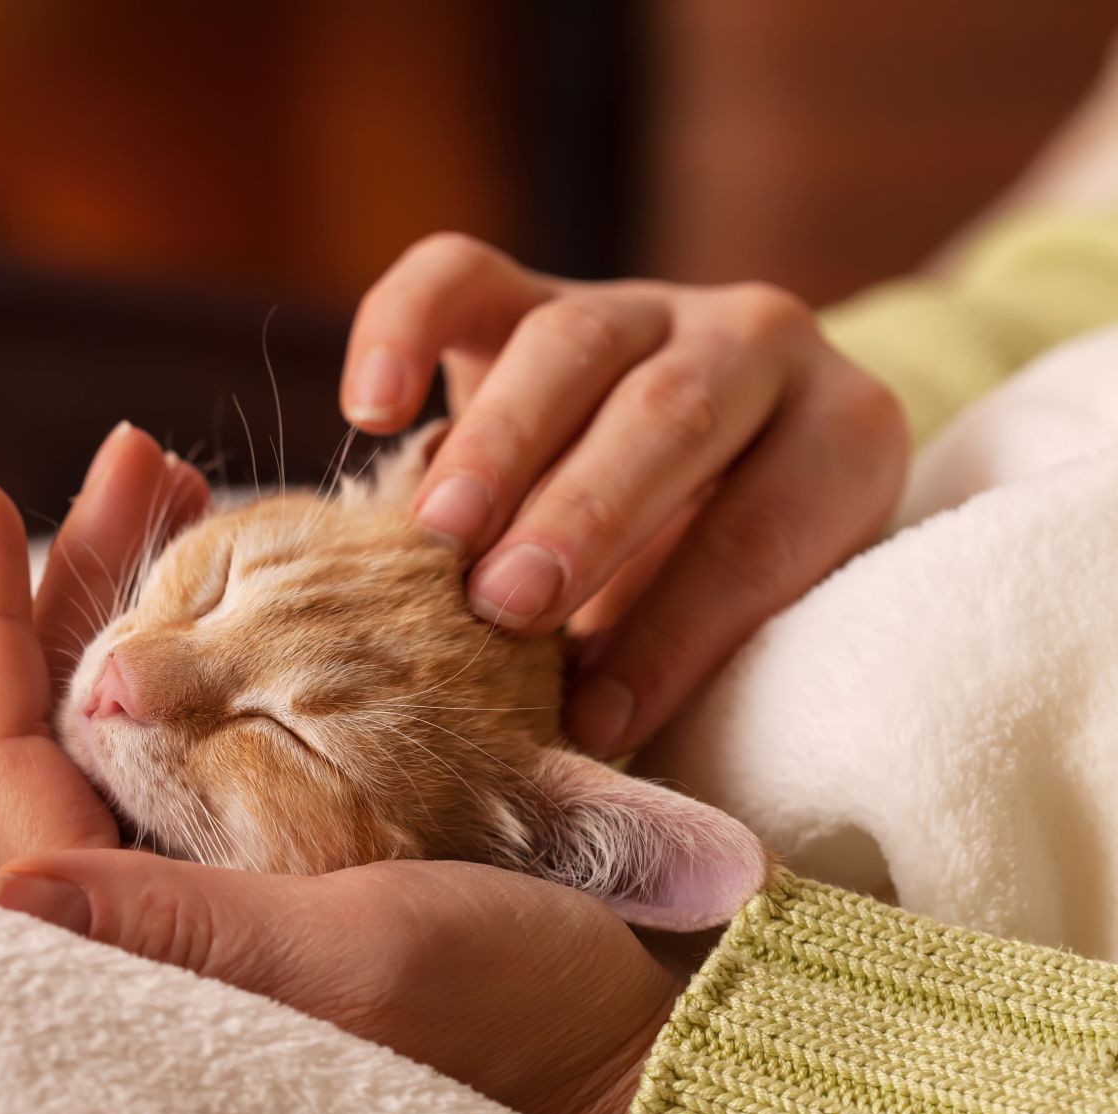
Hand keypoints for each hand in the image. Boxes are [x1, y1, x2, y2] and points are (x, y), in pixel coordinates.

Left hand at [0, 446, 679, 1113]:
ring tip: (184, 475)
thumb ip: (177, 923)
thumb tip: (7, 894)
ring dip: (147, 580)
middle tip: (134, 455)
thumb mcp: (338, 956)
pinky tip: (242, 551)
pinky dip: (216, 620)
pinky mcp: (274, 830)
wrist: (614, 1036)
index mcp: (129, 928)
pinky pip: (208, 706)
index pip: (3, 755)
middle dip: (79, 569)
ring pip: (134, 696)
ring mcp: (209, 852)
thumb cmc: (494, 1011)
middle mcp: (148, 884)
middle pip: (60, 705)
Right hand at [340, 233, 908, 757]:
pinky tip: (369, 409)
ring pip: (570, 342)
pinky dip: (402, 332)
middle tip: (507, 604)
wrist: (678, 473)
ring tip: (436, 537)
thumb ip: (673, 660)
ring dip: (499, 446)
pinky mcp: (526, 285)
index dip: (680, 631)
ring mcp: (638, 301)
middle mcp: (754, 343)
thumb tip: (584, 745)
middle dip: (586, 515)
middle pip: (672, 415)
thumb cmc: (702, 581)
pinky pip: (456, 275)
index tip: (599, 723)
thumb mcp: (724, 622)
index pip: (762, 533)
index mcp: (838, 437)